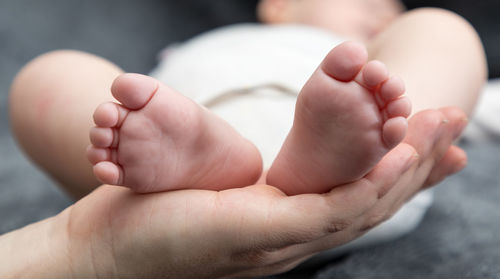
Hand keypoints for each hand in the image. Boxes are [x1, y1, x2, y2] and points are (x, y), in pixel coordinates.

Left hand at [61, 107, 466, 278]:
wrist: (110, 250)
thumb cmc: (164, 215)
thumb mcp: (227, 195)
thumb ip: (264, 190)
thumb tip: (282, 174)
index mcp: (291, 227)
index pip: (361, 198)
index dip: (407, 172)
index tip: (440, 145)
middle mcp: (297, 239)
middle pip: (374, 199)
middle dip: (420, 162)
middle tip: (456, 122)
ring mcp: (284, 241)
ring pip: (362, 203)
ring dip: (405, 167)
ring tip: (437, 128)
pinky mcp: (263, 232)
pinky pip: (327, 208)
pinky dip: (366, 184)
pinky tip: (392, 158)